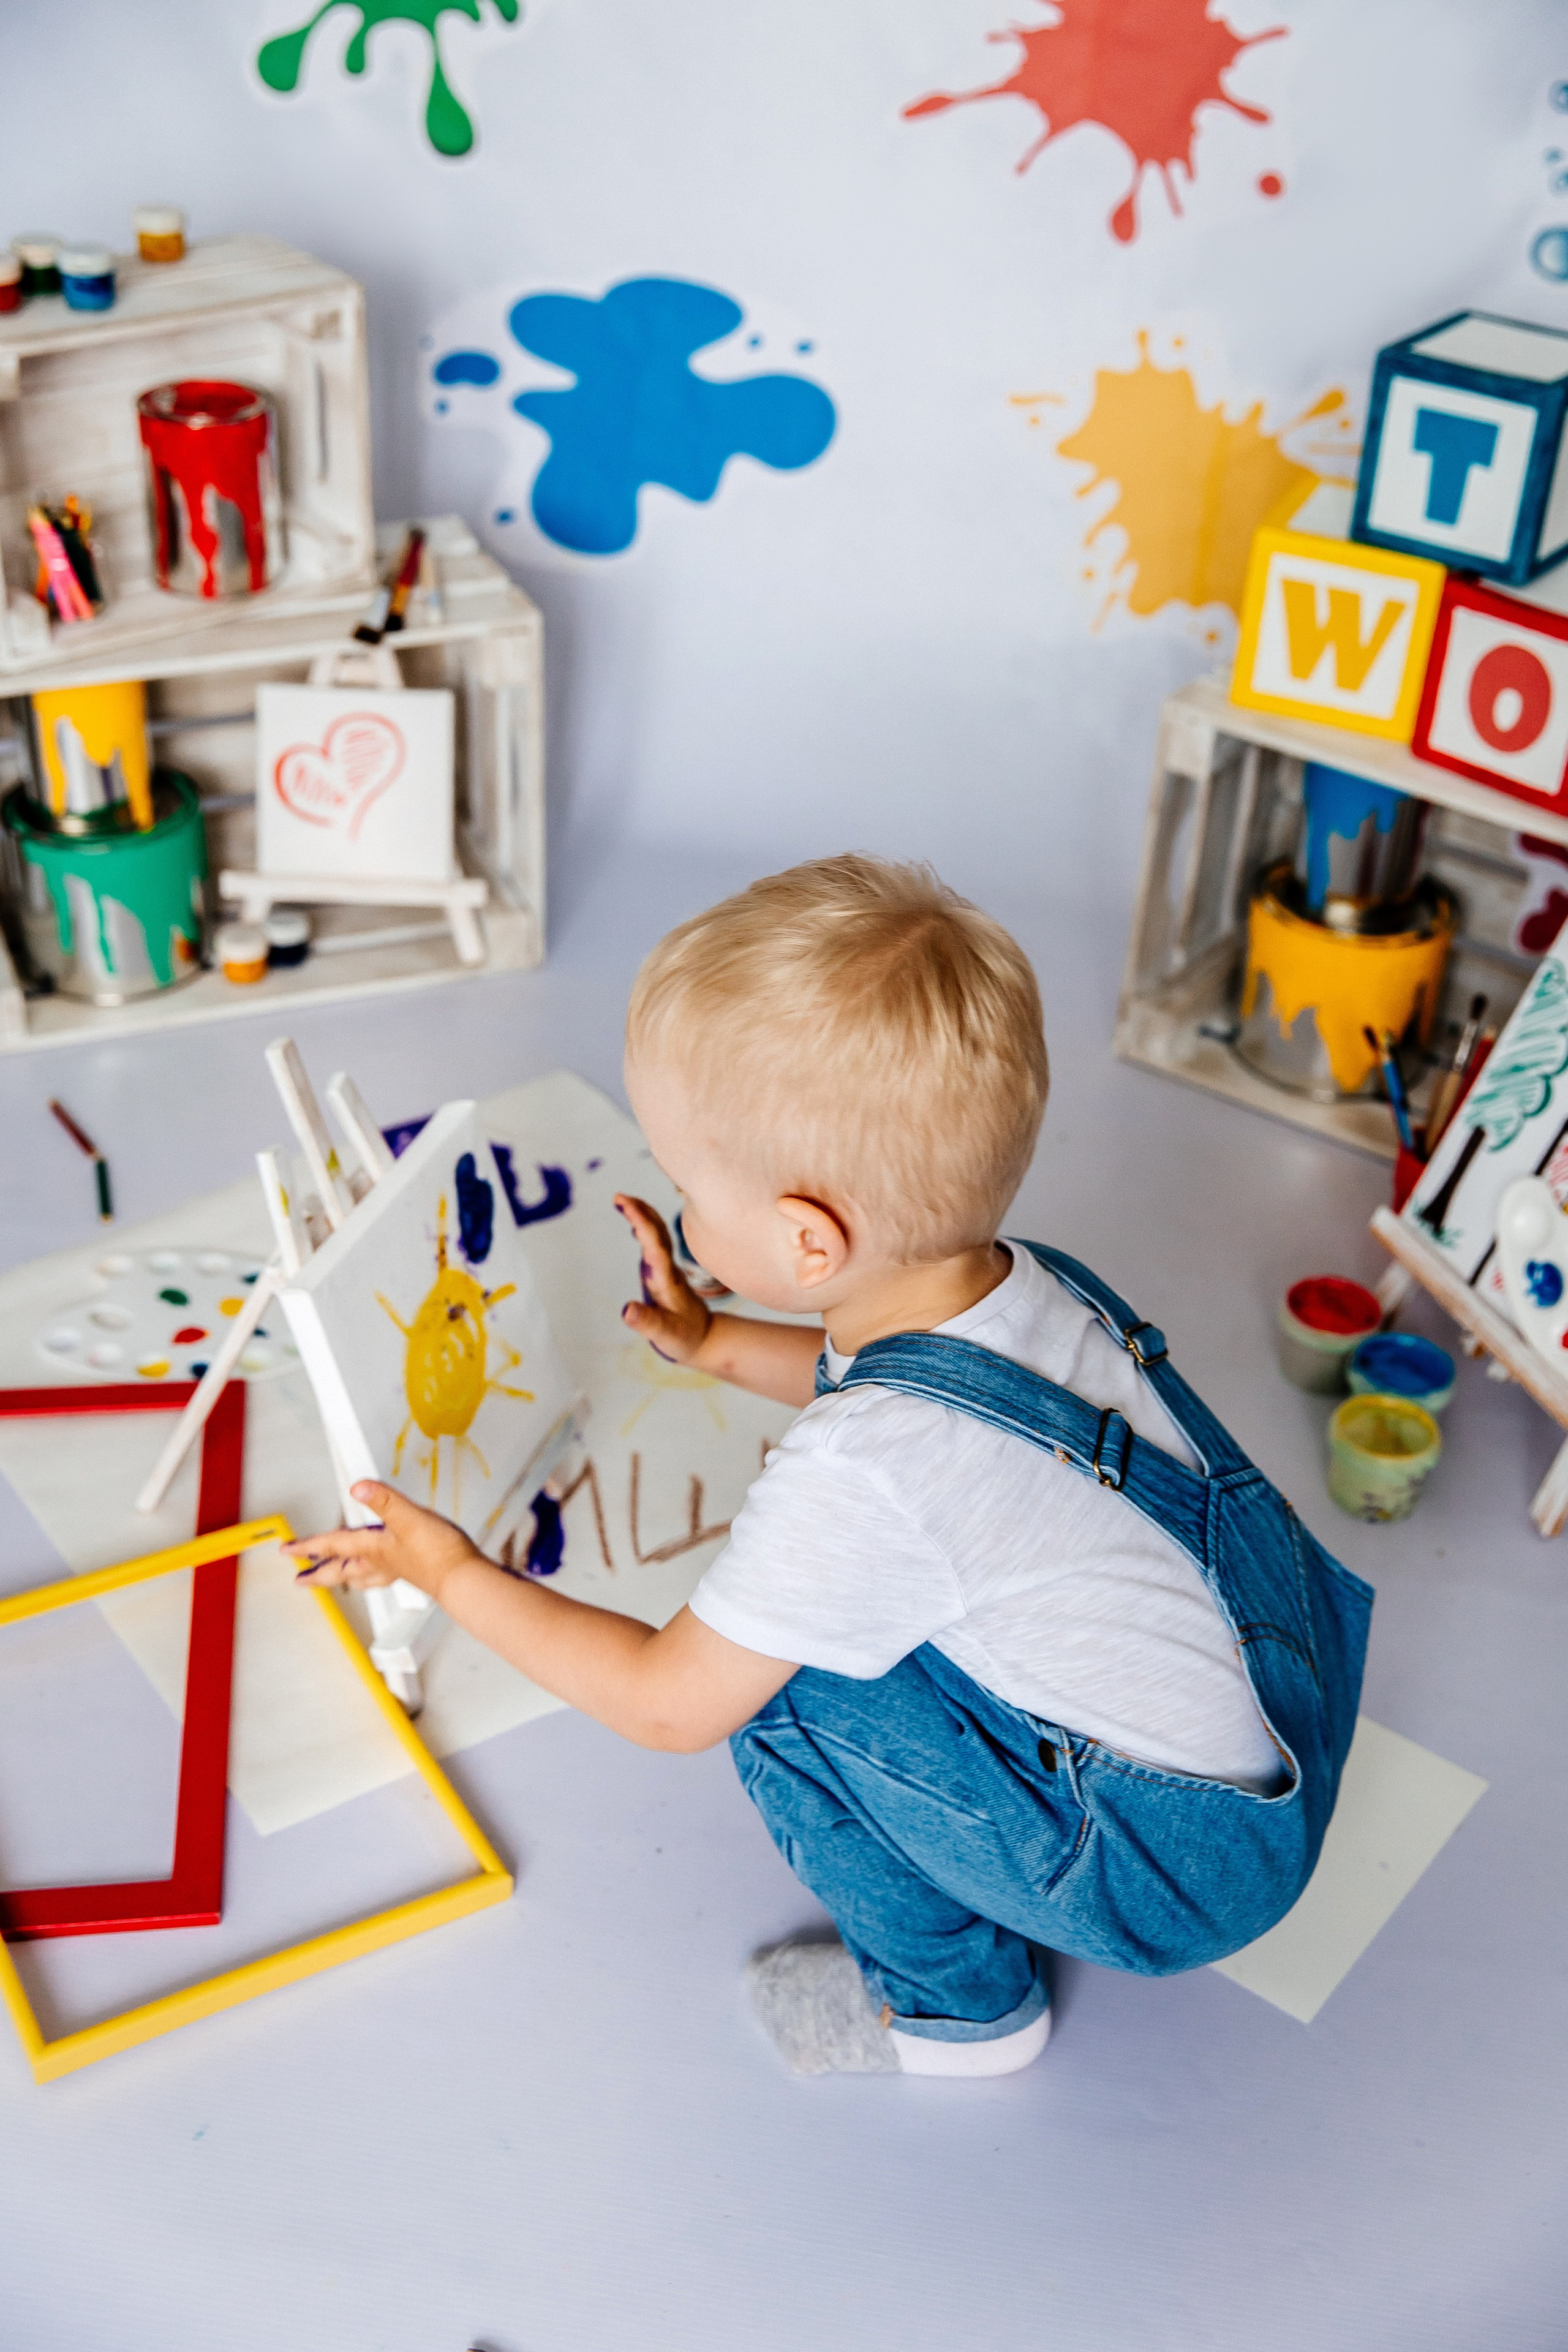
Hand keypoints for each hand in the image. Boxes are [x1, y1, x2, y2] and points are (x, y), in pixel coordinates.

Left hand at [289, 1480, 482, 1602]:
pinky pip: (380, 1576)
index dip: (308, 1546)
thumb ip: (384, 1501)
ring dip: (342, 1578)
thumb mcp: (409, 1518)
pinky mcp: (411, 1571)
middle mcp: (379, 1562)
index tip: (287, 1551)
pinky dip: (370, 1576)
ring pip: (359, 1576)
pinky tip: (378, 1573)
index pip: (333, 1546)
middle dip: (318, 1573)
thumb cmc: (437, 1552)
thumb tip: (358, 1488)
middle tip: (300, 1580)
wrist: (462, 1577)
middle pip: (340, 1570)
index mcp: (373, 1548)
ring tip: (333, 1581)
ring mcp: (394, 1569)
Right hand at [616, 1195, 712, 1365]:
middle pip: (657, 1233)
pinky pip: (656, 1241)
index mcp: (667, 1280)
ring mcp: (667, 1267)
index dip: (642, 1223)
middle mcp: (668, 1269)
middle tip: (619, 1196)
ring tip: (622, 1200)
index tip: (626, 1205)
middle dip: (640, 1212)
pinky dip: (645, 1226)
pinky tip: (634, 1221)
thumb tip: (626, 1310)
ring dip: (642, 1214)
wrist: (704, 1338)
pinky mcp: (665, 1270)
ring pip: (658, 1233)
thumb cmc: (683, 1337)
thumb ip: (646, 1322)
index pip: (654, 1245)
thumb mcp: (664, 1334)